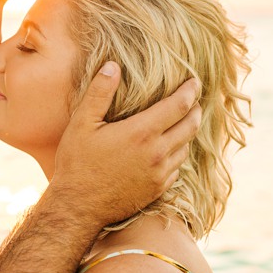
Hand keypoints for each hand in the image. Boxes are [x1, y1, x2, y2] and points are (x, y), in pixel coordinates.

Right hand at [52, 64, 201, 224]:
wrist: (79, 207)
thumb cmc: (77, 163)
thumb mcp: (81, 124)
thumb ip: (99, 93)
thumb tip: (113, 65)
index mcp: (141, 132)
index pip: (179, 105)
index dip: (190, 90)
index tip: (194, 81)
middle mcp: (157, 152)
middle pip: (191, 125)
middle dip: (196, 109)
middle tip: (194, 100)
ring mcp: (160, 173)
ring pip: (186, 147)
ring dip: (188, 132)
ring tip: (184, 122)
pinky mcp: (158, 189)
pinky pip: (177, 167)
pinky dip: (178, 154)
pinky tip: (169, 150)